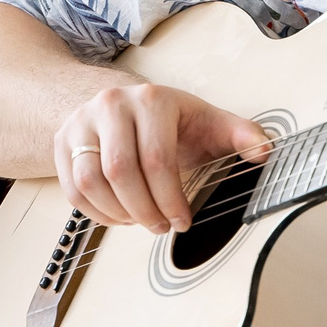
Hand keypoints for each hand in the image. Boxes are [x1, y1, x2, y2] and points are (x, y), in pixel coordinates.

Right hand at [54, 82, 269, 233]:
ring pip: (90, 182)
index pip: (156, 159)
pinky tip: (119, 215)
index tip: (183, 221)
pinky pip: (72, 188)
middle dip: (144, 210)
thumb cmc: (172, 120)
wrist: (122, 105)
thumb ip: (242, 135)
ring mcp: (81, 122)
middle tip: (161, 227)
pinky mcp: (62, 142)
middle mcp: (110, 105)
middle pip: (120, 173)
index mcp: (151, 99)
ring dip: (118, 213)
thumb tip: (264, 152)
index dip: (170, 199)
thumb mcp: (211, 122)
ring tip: (141, 221)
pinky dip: (95, 212)